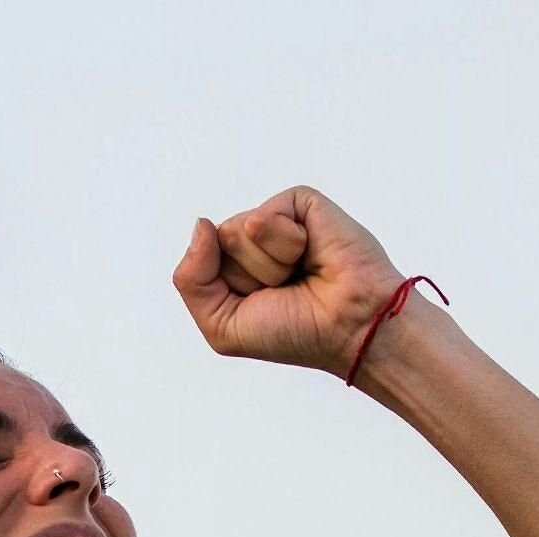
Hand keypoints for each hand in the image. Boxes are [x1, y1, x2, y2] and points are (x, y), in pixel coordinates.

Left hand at [171, 186, 408, 375]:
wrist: (347, 326)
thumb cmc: (293, 332)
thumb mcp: (221, 324)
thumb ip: (191, 280)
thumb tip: (202, 223)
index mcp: (230, 271)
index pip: (195, 266)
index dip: (222, 293)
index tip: (260, 307)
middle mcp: (250, 243)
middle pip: (214, 245)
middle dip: (246, 277)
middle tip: (284, 290)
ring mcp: (274, 221)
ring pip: (236, 230)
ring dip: (268, 265)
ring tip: (300, 274)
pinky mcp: (299, 202)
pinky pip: (263, 217)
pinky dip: (285, 245)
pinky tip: (311, 254)